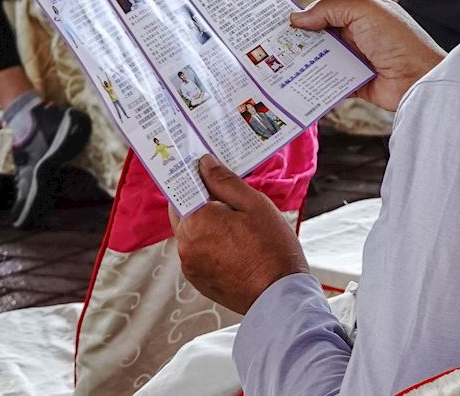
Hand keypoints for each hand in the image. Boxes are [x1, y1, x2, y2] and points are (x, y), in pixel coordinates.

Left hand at [171, 155, 308, 314]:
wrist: (279, 296)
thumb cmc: (272, 248)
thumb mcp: (254, 204)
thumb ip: (224, 181)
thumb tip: (204, 163)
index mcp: (195, 222)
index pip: (180, 189)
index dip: (194, 179)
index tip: (207, 172)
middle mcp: (185, 245)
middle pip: (184, 212)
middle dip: (202, 203)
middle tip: (230, 201)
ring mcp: (190, 266)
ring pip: (192, 233)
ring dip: (207, 225)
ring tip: (238, 227)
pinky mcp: (198, 281)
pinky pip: (198, 253)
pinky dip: (210, 245)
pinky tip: (235, 246)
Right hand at [291, 0, 444, 112]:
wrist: (419, 78)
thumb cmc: (397, 39)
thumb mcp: (363, 11)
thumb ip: (329, 9)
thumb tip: (297, 18)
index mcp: (361, 14)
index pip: (325, 12)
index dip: (303, 16)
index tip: (278, 23)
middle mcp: (357, 36)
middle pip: (320, 37)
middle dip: (298, 42)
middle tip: (271, 47)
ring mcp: (356, 60)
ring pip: (322, 60)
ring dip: (304, 63)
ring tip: (278, 67)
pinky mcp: (355, 84)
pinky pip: (330, 83)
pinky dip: (316, 84)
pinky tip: (296, 85)